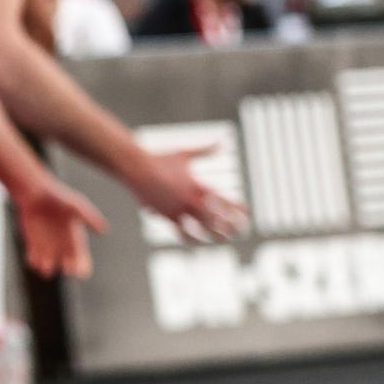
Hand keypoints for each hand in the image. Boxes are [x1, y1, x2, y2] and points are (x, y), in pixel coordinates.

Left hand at [14, 177, 106, 278]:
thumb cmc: (58, 197)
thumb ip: (89, 217)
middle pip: (68, 266)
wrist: (35, 192)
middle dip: (67, 269)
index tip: (78, 271)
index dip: (82, 268)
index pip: (82, 260)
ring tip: (45, 264)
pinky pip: (34, 259)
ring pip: (49, 265)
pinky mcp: (33, 243)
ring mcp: (47, 245)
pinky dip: (33, 261)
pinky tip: (33, 258)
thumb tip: (104, 230)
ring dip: (47, 268)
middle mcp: (63, 245)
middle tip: (65, 267)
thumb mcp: (75, 205)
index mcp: (75, 239)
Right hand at [129, 147, 245, 242]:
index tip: (247, 214)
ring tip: (220, 240)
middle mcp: (191, 200)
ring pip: (201, 229)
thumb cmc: (159, 159)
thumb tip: (220, 142)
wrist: (135, 167)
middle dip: (230, 228)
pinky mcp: (165, 216)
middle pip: (218, 220)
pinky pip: (180, 232)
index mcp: (199, 186)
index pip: (226, 201)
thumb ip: (204, 151)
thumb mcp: (184, 154)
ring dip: (212, 236)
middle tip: (238, 233)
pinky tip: (194, 241)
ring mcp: (178, 209)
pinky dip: (189, 238)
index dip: (239, 209)